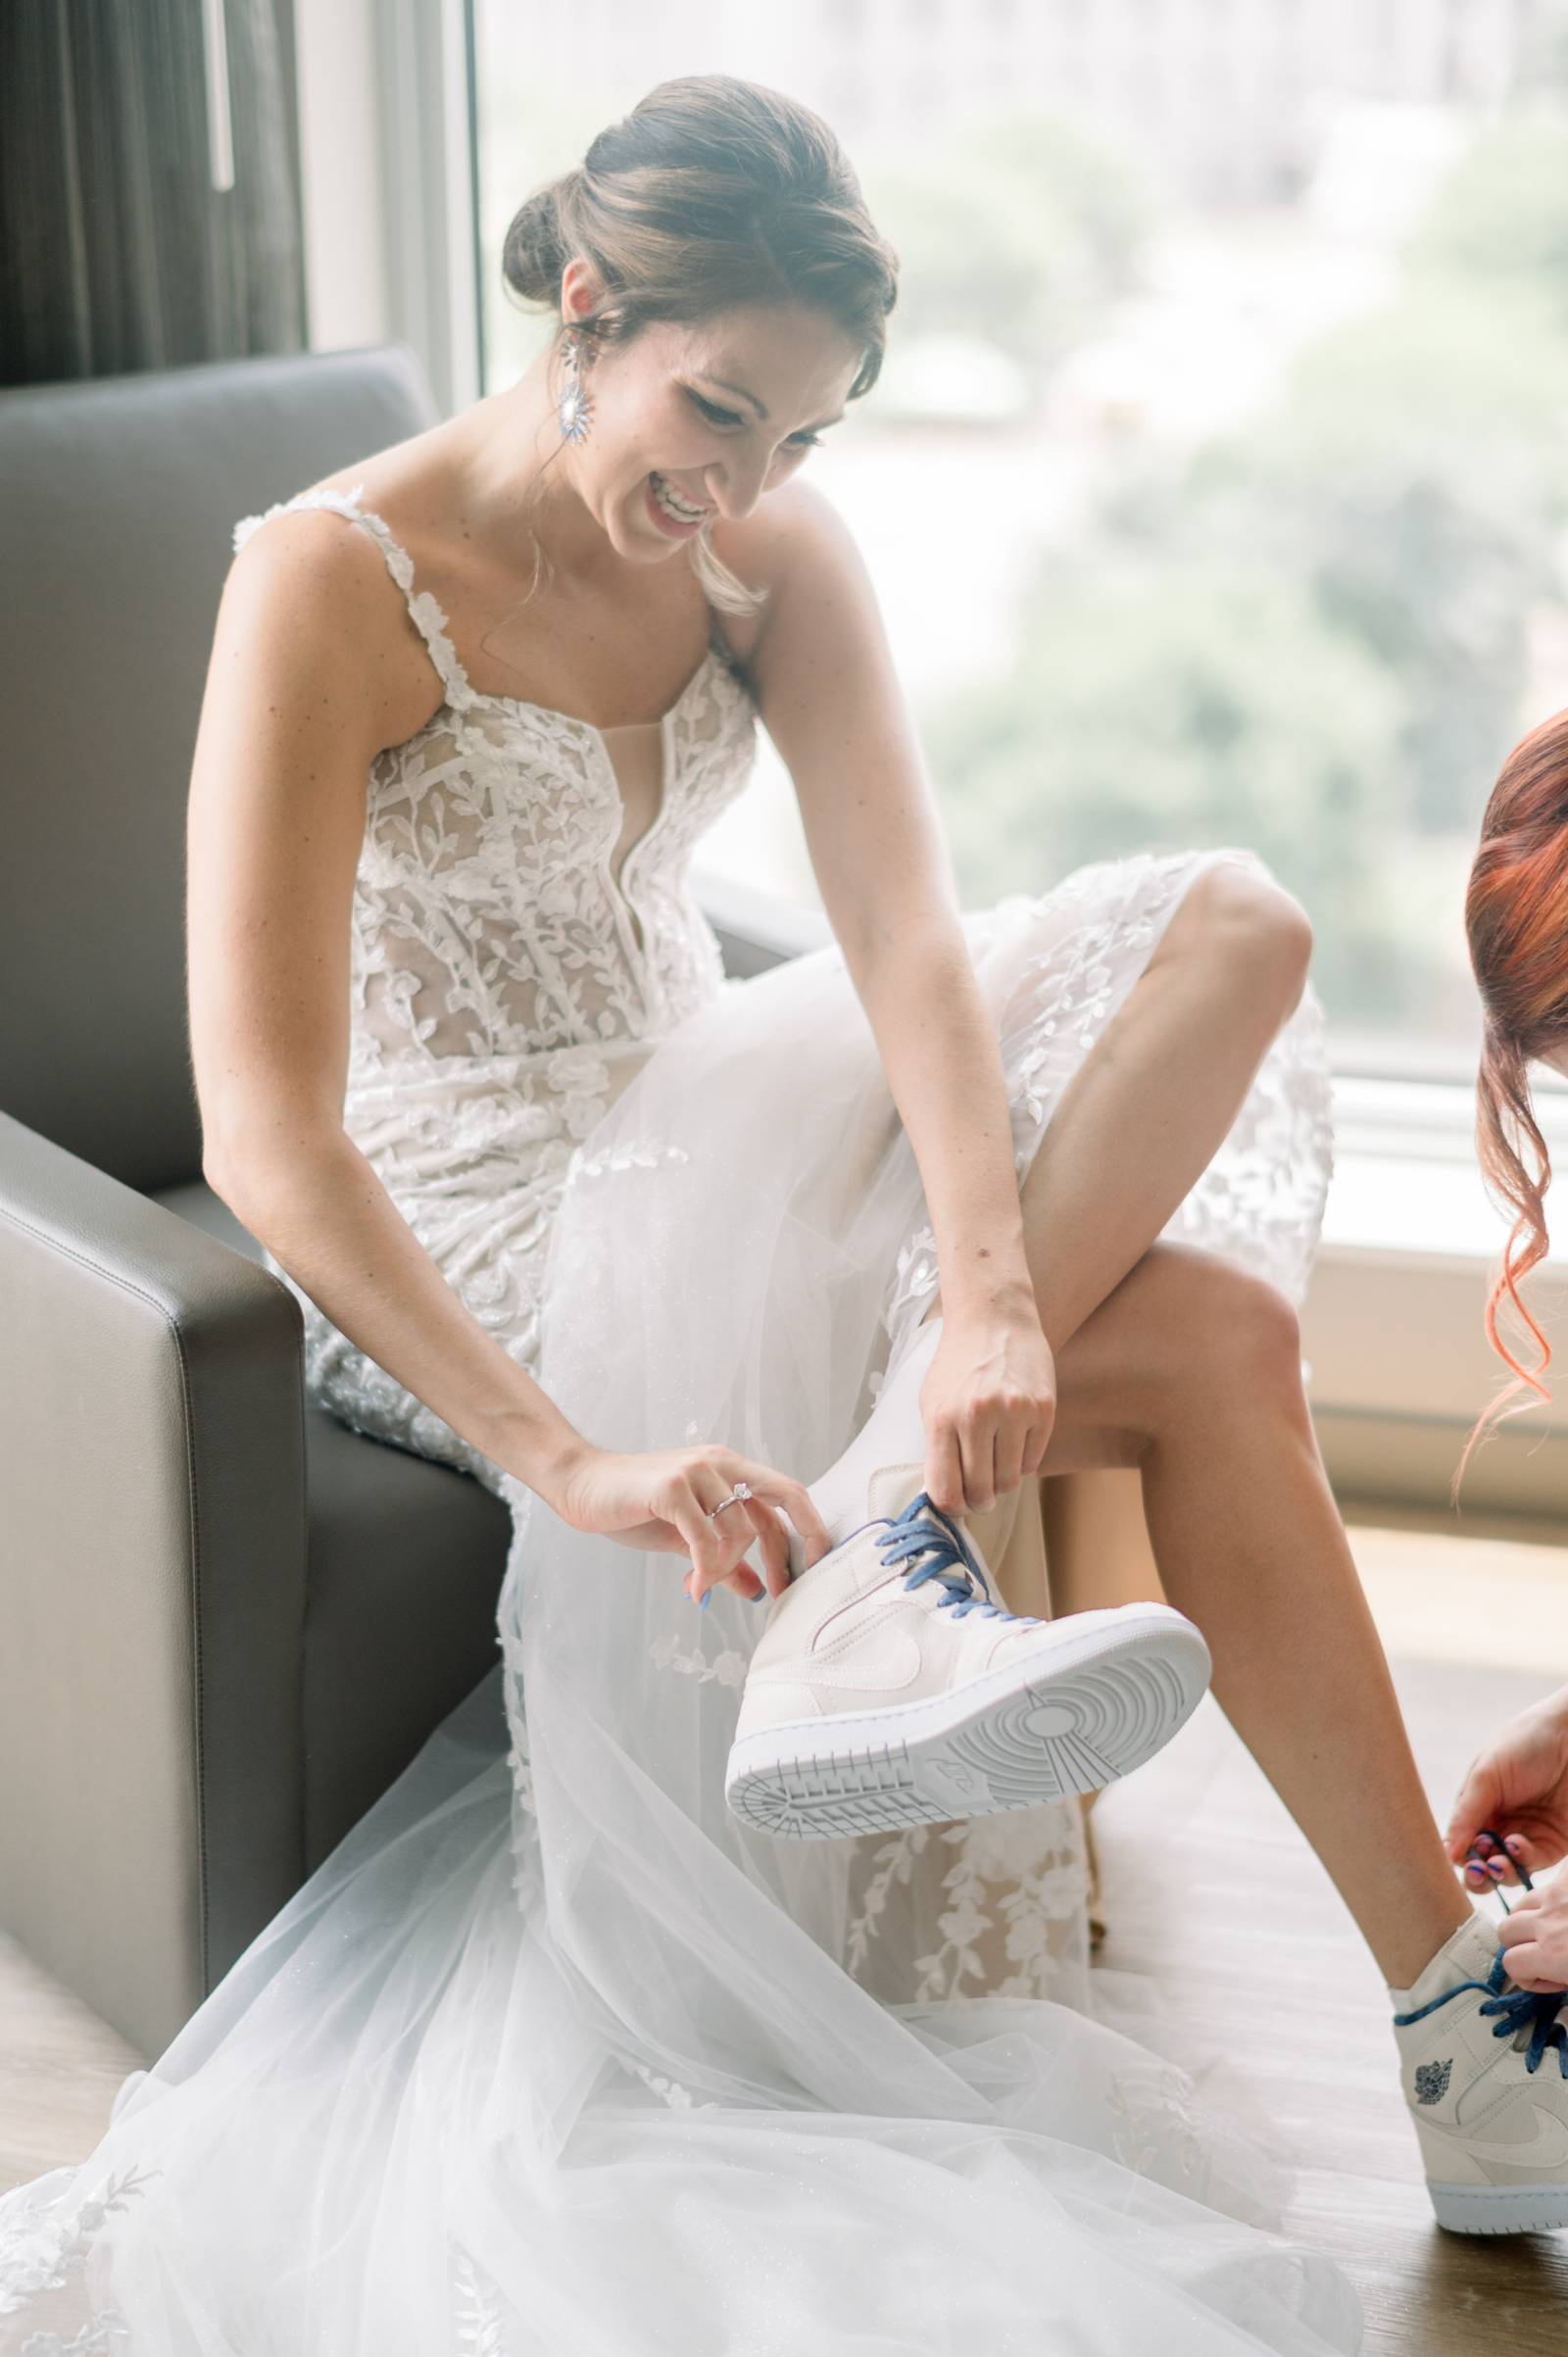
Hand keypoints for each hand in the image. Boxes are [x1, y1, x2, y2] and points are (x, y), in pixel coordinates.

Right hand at [551, 1440, 833, 1606]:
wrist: (583, 1486)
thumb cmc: (635, 1507)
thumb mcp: (689, 1538)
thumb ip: (725, 1559)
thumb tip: (758, 1590)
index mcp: (730, 1468)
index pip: (789, 1493)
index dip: (809, 1530)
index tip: (813, 1568)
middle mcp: (720, 1463)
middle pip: (777, 1508)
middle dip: (781, 1557)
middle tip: (774, 1591)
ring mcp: (696, 1471)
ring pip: (739, 1533)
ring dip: (726, 1569)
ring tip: (701, 1583)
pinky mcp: (672, 1487)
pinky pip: (706, 1540)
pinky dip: (705, 1570)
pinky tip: (693, 1587)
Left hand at [918, 1302, 1055, 1518]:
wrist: (994, 1319)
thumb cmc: (958, 1364)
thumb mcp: (932, 1401)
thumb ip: (937, 1446)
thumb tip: (946, 1493)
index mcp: (942, 1417)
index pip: (946, 1490)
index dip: (952, 1508)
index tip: (957, 1506)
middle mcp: (977, 1416)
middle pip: (981, 1492)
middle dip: (980, 1502)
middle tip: (981, 1497)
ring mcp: (1014, 1412)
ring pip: (1010, 1480)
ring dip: (1002, 1483)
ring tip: (995, 1466)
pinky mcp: (1043, 1408)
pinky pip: (1033, 1460)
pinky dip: (1022, 1462)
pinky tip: (1013, 1444)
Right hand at [1444, 1688, 1567, 1890]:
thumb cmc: (1524, 1744)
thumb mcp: (1486, 1775)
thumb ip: (1466, 1814)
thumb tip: (1445, 1853)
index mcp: (1478, 1805)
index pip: (1461, 1840)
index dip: (1458, 1855)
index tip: (1458, 1861)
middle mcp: (1501, 1823)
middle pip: (1483, 1861)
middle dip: (1478, 1871)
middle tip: (1478, 1873)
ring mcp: (1528, 1834)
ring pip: (1508, 1869)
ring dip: (1500, 1871)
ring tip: (1497, 1862)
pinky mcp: (1554, 1843)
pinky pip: (1535, 1863)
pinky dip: (1524, 1861)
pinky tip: (1518, 1846)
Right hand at [1497, 1869, 1567, 1993]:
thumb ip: (1567, 1992)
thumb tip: (1561, 1998)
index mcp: (1554, 1954)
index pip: (1511, 1963)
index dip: (1528, 1977)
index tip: (1553, 1981)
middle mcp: (1549, 1921)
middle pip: (1506, 1930)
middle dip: (1520, 1946)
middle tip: (1548, 1956)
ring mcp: (1558, 1892)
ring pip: (1521, 1904)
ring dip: (1531, 1918)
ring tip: (1558, 1930)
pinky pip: (1550, 1880)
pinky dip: (1556, 1893)